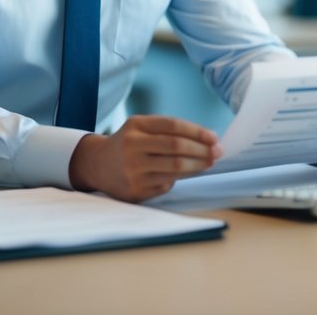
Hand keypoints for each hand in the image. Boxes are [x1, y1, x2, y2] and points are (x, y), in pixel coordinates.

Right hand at [69, 115, 222, 201]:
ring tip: (209, 162)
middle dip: (202, 150)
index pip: (173, 126)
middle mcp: (131, 147)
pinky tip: (182, 174)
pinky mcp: (135, 190)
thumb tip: (208, 141)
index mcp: (135, 126)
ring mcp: (132, 170)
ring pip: (175, 168)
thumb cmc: (129, 143)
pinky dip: (179, 178)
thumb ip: (169, 131)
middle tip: (218, 152)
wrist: (98, 165)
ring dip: (197, 166)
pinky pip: (166, 184)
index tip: (214, 138)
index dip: (197, 131)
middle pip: (176, 147)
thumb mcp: (141, 128)